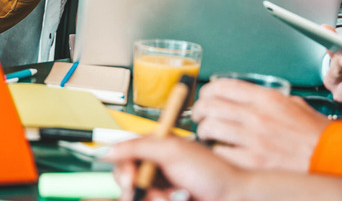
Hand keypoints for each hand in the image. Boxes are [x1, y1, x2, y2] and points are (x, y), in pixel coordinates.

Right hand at [106, 136, 244, 200]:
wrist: (234, 197)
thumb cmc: (213, 172)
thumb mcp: (172, 152)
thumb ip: (138, 147)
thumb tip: (107, 150)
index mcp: (156, 149)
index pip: (124, 157)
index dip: (124, 170)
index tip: (130, 179)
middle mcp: (156, 167)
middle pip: (127, 181)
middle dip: (140, 190)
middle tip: (157, 194)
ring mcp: (162, 187)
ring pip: (139, 196)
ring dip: (155, 198)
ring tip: (175, 197)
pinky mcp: (167, 200)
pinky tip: (179, 200)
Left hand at [191, 79, 329, 171]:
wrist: (333, 158)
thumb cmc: (317, 135)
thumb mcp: (294, 105)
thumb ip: (269, 100)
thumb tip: (249, 98)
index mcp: (267, 98)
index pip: (222, 85)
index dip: (207, 91)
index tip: (206, 98)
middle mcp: (257, 115)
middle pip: (209, 104)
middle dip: (199, 112)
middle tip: (201, 118)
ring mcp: (254, 138)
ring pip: (208, 127)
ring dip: (204, 133)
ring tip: (210, 137)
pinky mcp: (253, 161)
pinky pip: (219, 153)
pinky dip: (216, 154)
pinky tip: (222, 154)